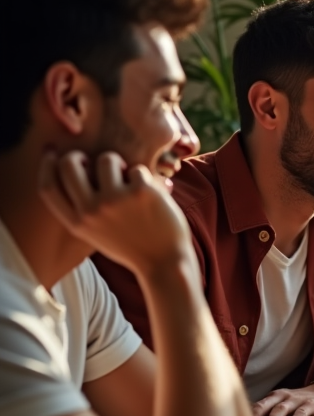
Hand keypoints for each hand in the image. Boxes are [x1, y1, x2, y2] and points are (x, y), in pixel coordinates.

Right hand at [38, 150, 192, 275]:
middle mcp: (91, 211)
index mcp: (77, 223)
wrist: (165, 263)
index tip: (52, 153)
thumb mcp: (97, 233)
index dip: (47, 165)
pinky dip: (144, 178)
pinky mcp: (140, 192)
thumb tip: (74, 167)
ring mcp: (115, 200)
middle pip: (69, 165)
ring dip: (118, 164)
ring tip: (128, 179)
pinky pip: (137, 169)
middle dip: (78, 155)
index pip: (48, 187)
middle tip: (93, 160)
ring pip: (106, 159)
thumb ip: (83, 208)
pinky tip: (151, 195)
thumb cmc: (132, 245)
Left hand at [252, 384, 313, 415]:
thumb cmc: (300, 403)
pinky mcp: (311, 404)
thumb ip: (270, 414)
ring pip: (282, 409)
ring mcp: (297, 399)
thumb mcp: (283, 405)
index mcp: (274, 397)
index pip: (257, 406)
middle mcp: (283, 397)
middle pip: (266, 406)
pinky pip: (302, 412)